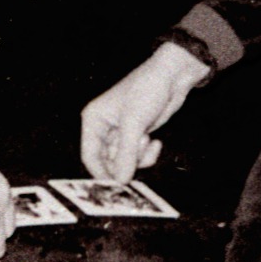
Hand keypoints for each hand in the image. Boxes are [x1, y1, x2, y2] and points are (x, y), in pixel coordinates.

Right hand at [79, 41, 210, 181]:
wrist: (171, 77)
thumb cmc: (146, 92)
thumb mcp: (134, 125)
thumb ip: (125, 154)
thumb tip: (120, 181)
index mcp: (94, 120)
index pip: (89, 156)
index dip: (101, 172)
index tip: (117, 184)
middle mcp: (104, 127)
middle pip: (107, 162)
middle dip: (125, 162)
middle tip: (138, 159)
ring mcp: (121, 132)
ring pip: (124, 161)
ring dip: (138, 157)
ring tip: (147, 140)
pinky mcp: (137, 135)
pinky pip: (137, 156)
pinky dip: (147, 154)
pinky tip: (155, 141)